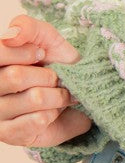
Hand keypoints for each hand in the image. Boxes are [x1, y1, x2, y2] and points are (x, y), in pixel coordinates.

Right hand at [0, 13, 93, 148]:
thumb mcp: (44, 36)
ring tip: (58, 95)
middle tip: (55, 78)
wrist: (77, 91)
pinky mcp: (9, 134)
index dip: (25, 53)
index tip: (41, 55)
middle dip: (48, 75)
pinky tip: (52, 111)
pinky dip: (54, 113)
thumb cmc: (53, 61)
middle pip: (16, 77)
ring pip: (34, 98)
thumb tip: (10, 36)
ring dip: (57, 95)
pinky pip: (38, 120)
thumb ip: (26, 27)